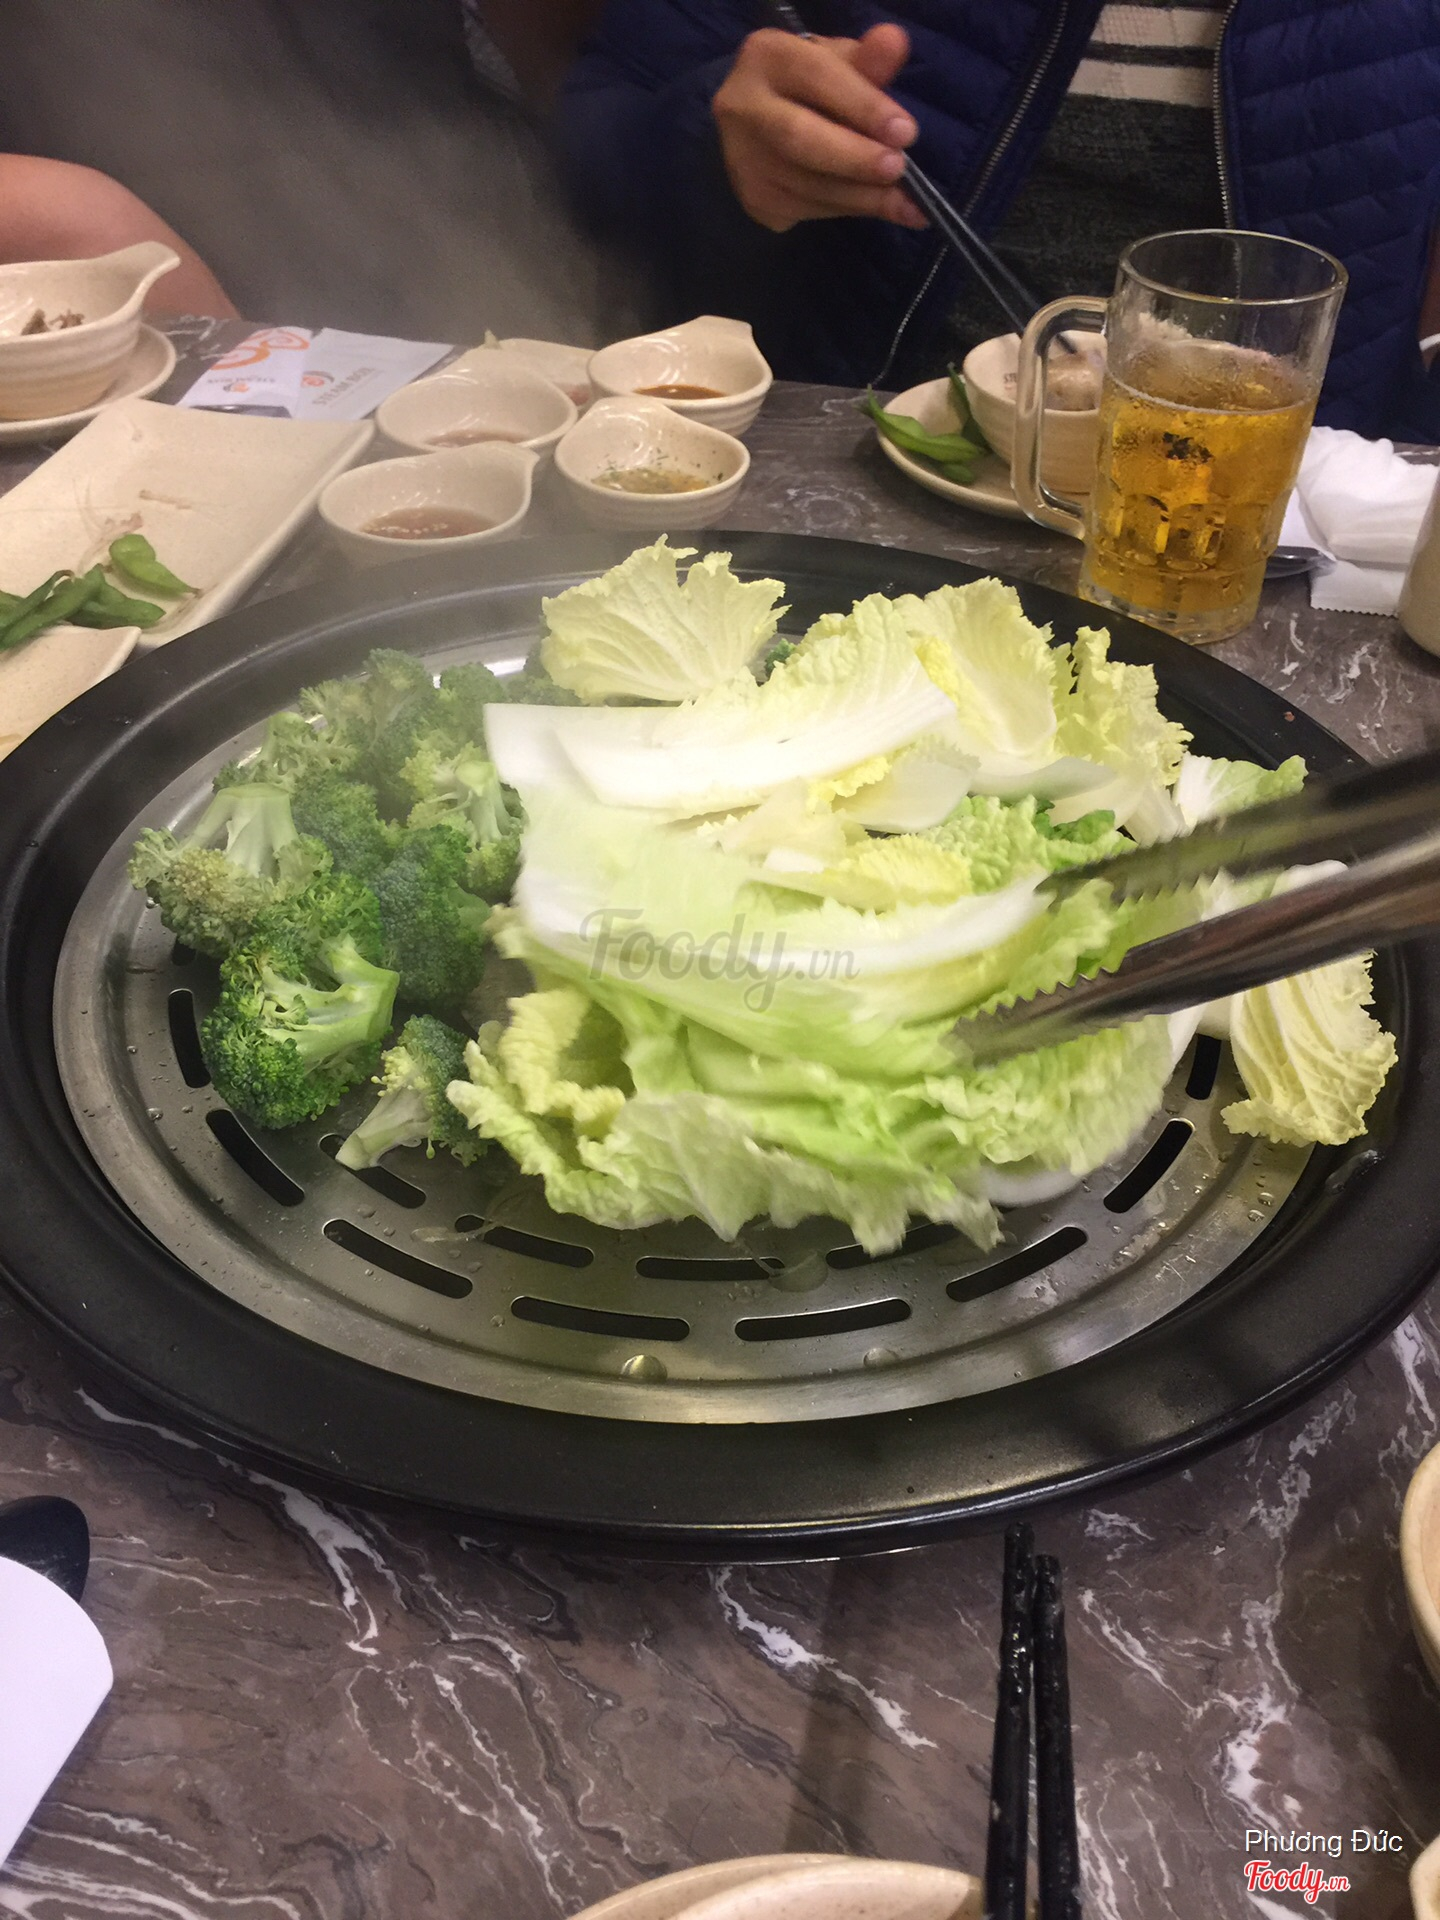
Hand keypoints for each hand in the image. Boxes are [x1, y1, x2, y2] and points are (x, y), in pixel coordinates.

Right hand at [712, 23, 926, 232]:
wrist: (766, 126)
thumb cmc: (812, 87)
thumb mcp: (840, 65)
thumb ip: (868, 62)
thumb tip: (894, 42)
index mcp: (766, 57)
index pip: (816, 77)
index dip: (863, 106)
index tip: (905, 131)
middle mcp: (743, 106)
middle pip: (800, 138)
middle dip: (855, 158)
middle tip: (898, 169)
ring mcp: (743, 159)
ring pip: (807, 185)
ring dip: (862, 195)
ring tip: (904, 200)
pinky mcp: (754, 199)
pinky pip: (807, 211)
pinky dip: (849, 210)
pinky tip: (880, 207)